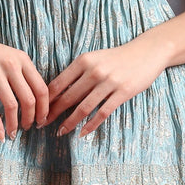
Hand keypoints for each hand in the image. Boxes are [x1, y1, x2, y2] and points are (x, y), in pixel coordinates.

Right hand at [0, 23, 48, 141]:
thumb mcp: (7, 57)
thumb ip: (20, 73)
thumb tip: (32, 100)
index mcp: (22, 59)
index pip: (41, 88)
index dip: (44, 108)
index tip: (42, 120)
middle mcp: (11, 64)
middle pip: (29, 99)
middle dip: (31, 119)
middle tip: (27, 128)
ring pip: (12, 105)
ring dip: (14, 124)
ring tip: (13, 133)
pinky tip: (0, 134)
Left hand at [42, 35, 169, 137]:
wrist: (147, 51)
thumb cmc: (117, 57)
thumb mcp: (94, 58)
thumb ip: (78, 72)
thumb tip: (57, 91)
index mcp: (83, 61)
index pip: (59, 83)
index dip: (46, 99)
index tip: (37, 110)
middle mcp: (94, 71)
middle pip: (68, 97)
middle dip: (53, 113)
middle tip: (42, 125)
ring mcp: (109, 82)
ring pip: (83, 107)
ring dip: (69, 122)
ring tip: (60, 132)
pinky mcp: (122, 92)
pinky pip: (102, 112)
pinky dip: (91, 125)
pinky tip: (82, 133)